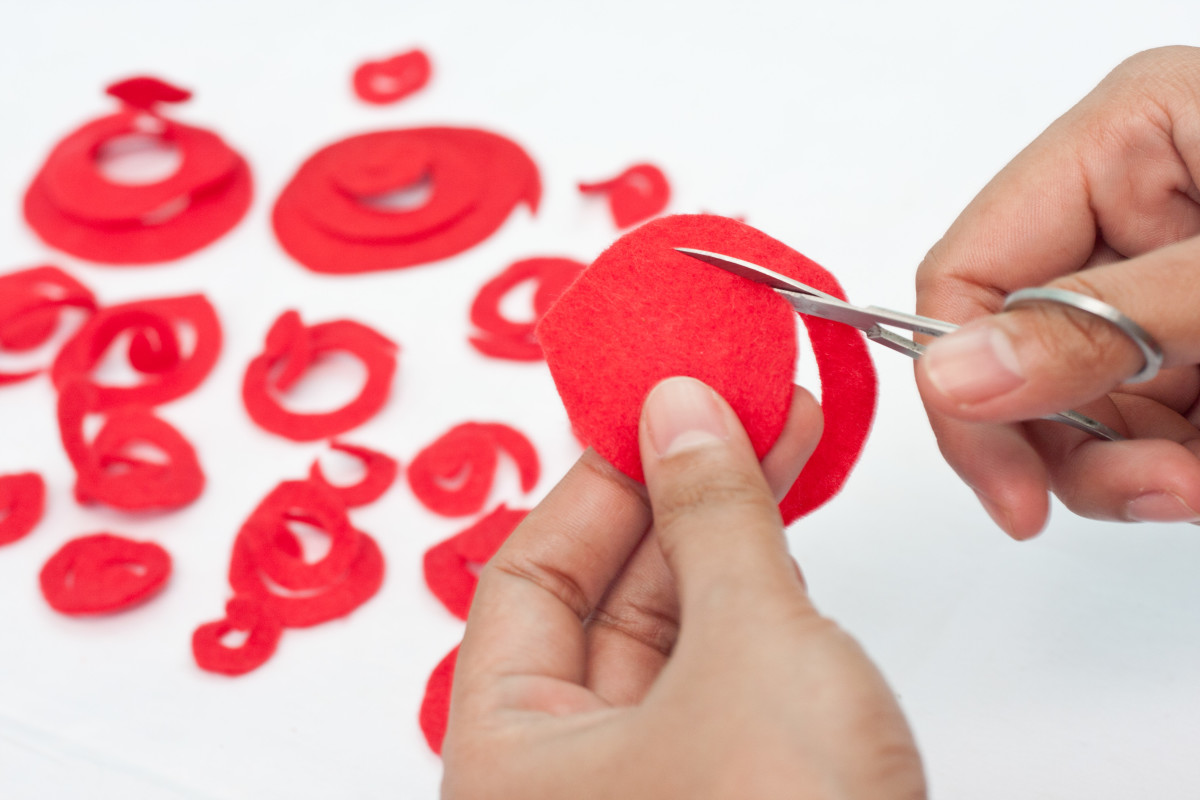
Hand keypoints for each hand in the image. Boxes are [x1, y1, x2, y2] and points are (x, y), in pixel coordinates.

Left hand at [441, 377, 923, 799]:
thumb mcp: (746, 649)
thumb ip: (713, 517)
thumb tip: (682, 410)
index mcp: (508, 752)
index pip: (528, 571)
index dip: (595, 474)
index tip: (654, 400)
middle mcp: (563, 775)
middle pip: (602, 596)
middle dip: (674, 493)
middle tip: (732, 408)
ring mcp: (648, 786)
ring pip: (670, 631)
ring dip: (723, 535)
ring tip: (778, 441)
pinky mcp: (726, 790)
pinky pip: (719, 671)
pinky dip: (754, 597)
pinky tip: (786, 532)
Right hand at [914, 46, 1199, 538]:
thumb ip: (1102, 325)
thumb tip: (951, 377)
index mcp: (1119, 145)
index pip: (965, 274)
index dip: (965, 388)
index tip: (1011, 487)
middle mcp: (1126, 211)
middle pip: (1014, 354)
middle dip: (1065, 442)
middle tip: (1144, 490)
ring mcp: (1161, 281)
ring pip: (1076, 406)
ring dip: (1126, 467)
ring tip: (1195, 484)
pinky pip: (1142, 425)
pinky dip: (1170, 468)